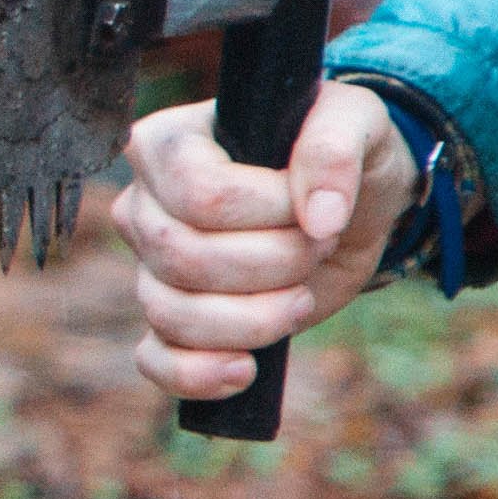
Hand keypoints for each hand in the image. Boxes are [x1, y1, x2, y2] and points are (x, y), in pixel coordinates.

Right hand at [119, 87, 415, 405]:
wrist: (349, 207)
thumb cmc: (338, 152)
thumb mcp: (354, 123)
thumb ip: (334, 151)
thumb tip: (319, 218)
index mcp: (167, 143)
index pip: (199, 194)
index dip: (270, 213)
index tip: (314, 206)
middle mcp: (143, 205)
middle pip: (186, 258)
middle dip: (273, 265)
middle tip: (315, 247)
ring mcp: (149, 267)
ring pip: (172, 314)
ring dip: (255, 319)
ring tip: (300, 297)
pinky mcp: (171, 320)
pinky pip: (155, 360)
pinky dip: (198, 375)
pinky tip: (245, 371)